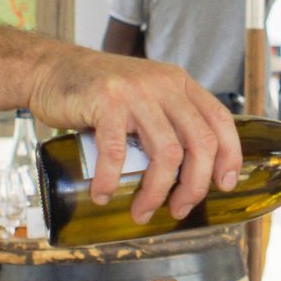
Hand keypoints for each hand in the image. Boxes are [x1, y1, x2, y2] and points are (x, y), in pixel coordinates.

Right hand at [33, 50, 241, 224]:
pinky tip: (102, 194)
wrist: (51, 69)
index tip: (225, 185)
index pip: (220, 120)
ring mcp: (136, 91)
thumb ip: (167, 119)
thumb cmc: (98, 92)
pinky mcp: (106, 101)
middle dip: (194, 185)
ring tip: (141, 212)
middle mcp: (164, 84)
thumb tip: (190, 170)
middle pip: (199, 143)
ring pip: (166, 153)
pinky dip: (110, 180)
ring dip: (155, 192)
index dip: (229, 155)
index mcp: (179, 83)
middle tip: (179, 209)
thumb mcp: (144, 95)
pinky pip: (117, 152)